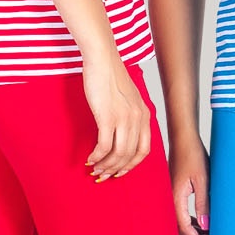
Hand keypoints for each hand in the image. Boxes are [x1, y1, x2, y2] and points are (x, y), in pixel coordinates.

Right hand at [82, 56, 151, 179]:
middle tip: (104, 175)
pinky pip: (104, 146)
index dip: (131, 165)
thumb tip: (120, 134)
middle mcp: (138, 119)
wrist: (102, 59)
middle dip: (116, 169)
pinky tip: (90, 158)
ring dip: (105, 165)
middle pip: (130, 155)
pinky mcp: (108, 116)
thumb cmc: (110, 76)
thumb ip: (129, 114)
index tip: (120, 171)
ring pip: (118, 154)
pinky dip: (97, 156)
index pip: (144, 150)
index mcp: (144, 115)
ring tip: (95, 169)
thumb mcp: (128, 97)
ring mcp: (124, 118)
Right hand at [168, 133, 209, 234]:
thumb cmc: (193, 155)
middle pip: (180, 229)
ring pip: (179, 222)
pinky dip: (190, 221)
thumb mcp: (203, 180)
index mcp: (176, 198)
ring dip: (192, 230)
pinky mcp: (173, 192)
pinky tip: (201, 222)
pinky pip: (179, 212)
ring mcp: (170, 196)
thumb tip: (206, 226)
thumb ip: (204, 204)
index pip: (185, 228)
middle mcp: (170, 199)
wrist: (183, 139)